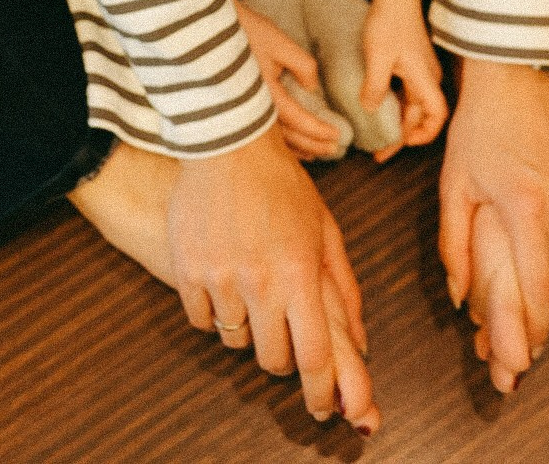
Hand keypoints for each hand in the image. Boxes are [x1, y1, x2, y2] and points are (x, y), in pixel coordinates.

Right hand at [167, 124, 378, 431]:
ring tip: (250, 286)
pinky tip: (222, 279)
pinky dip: (212, 311)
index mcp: (300, 272)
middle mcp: (261, 281)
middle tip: (282, 332)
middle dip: (282, 356)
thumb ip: (343, 289)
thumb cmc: (283, 184)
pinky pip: (200, 319)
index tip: (323, 408)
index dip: (321, 392)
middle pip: (272, 358)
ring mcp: (221, 277)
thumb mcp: (324, 229)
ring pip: (234, 339)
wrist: (228, 141)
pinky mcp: (188, 269)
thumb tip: (360, 343)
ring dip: (246, 327)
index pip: (315, 355)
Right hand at [234, 0, 343, 159]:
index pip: (299, 120)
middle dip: (313, 145)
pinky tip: (289, 144)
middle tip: (334, 150)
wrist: (207, 29)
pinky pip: (262, 135)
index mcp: (265, 94)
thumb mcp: (280, 43)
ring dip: (296, 148)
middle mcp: (252, 109)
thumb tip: (313, 88)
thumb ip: (302, 66)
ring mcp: (243, 112)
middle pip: (288, 136)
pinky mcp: (237, 109)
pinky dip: (279, 142)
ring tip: (315, 153)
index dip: (319, 131)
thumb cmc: (245, 32)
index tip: (337, 136)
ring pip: (274, 140)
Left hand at [360, 0, 447, 162]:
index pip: (436, 115)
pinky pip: (407, 92)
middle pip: (422, 115)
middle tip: (379, 151)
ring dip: (398, 121)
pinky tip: (377, 107)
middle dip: (403, 136)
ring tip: (377, 134)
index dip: (424, 134)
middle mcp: (427, 77)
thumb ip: (376, 85)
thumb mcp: (378, 55)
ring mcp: (420, 69)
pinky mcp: (411, 62)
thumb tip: (370, 110)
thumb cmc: (389, 21)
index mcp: (425, 78)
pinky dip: (395, 105)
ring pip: (413, 104)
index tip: (401, 143)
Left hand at [438, 60, 548, 390]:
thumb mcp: (454, 183)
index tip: (525, 357)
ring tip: (524, 249)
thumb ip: (454, 245)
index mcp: (525, 206)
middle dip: (537, 295)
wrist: (517, 69)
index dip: (533, 329)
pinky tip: (542, 207)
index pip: (539, 287)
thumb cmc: (478, 125)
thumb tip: (459, 299)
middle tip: (515, 319)